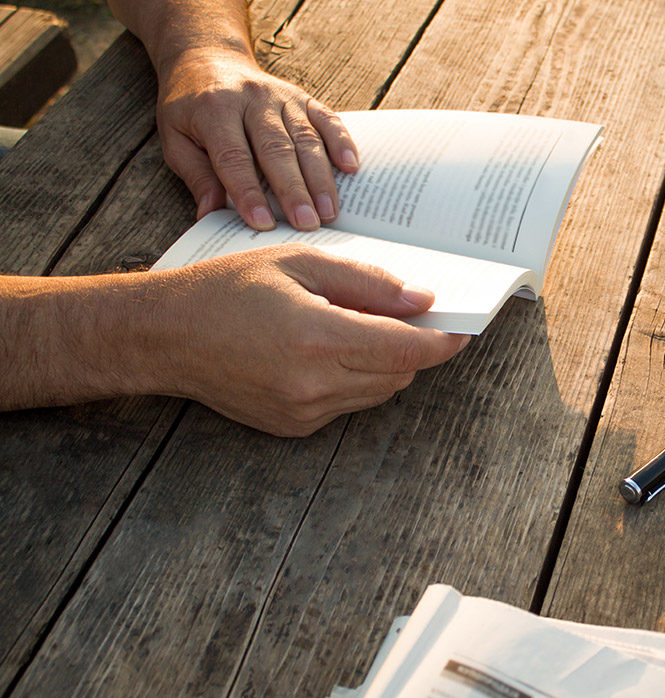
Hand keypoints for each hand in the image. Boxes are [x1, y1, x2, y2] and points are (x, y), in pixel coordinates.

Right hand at [149, 245, 469, 435]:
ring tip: (356, 327)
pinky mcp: (294, 427)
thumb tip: (421, 300)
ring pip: (378, 392)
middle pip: (400, 374)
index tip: (462, 329)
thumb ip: (367, 284)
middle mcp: (315, 384)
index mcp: (319, 338)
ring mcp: (305, 412)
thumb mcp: (299, 263)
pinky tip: (325, 350)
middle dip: (414, 347)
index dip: (442, 341)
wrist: (163, 337)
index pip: (408, 350)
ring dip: (385, 364)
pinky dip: (354, 379)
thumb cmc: (226, 290)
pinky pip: (348, 404)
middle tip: (412, 316)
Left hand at [155, 50, 359, 230]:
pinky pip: (327, 119)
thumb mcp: (176, 140)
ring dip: (320, 178)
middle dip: (294, 190)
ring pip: (306, 138)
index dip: (249, 192)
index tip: (263, 224)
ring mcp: (281, 97)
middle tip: (307, 225)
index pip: (235, 157)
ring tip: (329, 212)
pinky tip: (350, 168)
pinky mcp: (302, 97)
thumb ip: (196, 176)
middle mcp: (252, 99)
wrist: (207, 60)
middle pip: (277, 150)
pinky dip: (341, 142)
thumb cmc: (191, 109)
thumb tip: (210, 214)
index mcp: (214, 110)